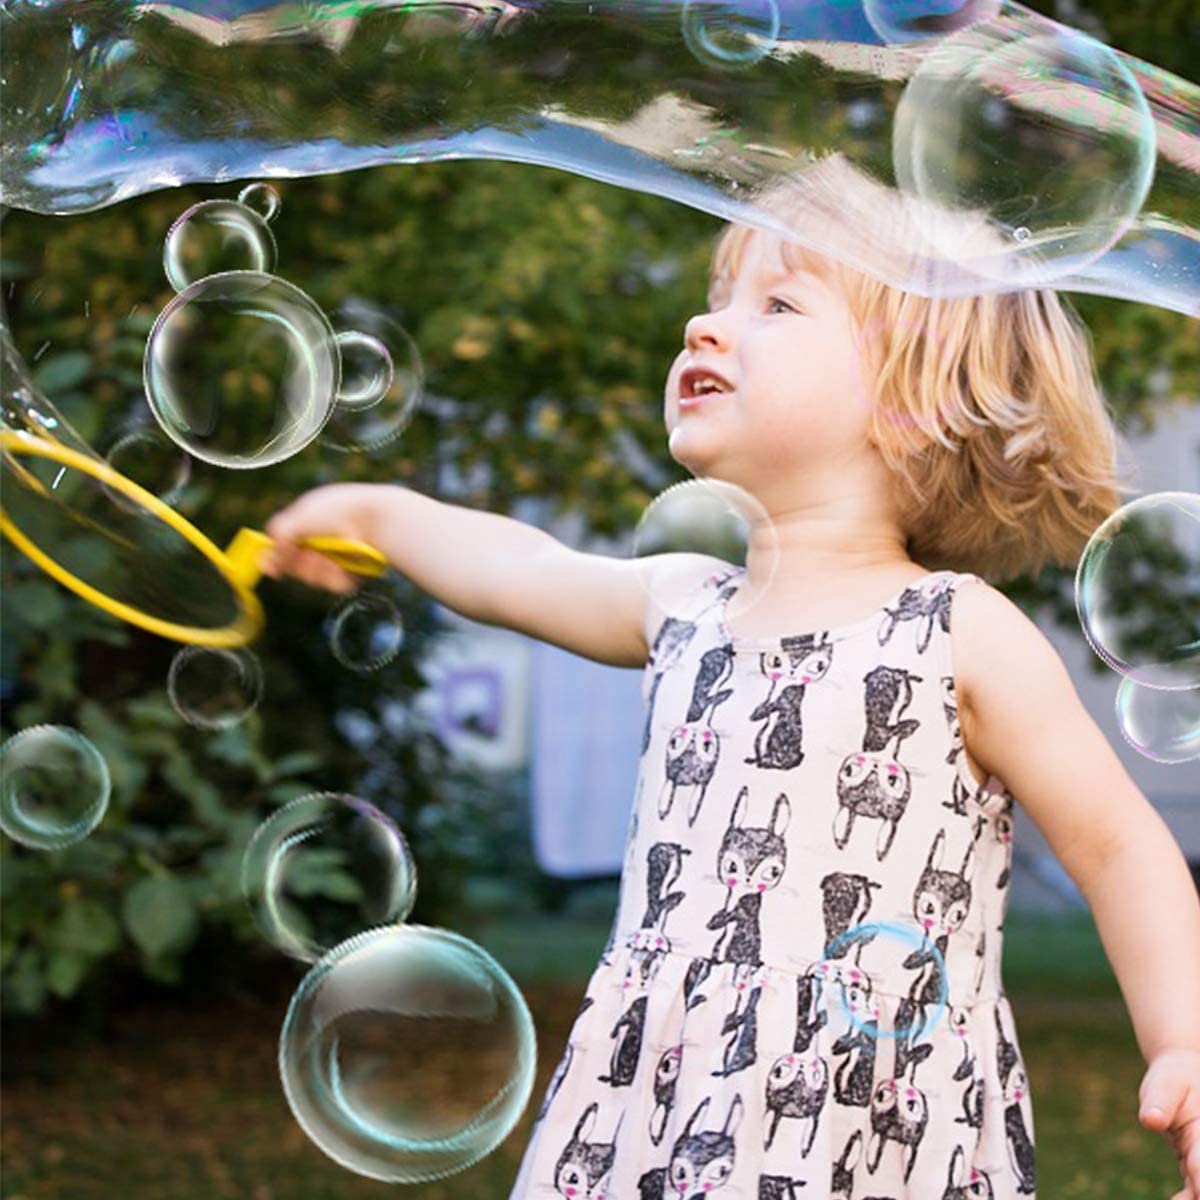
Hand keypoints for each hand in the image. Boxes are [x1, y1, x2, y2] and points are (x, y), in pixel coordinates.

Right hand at [262, 483, 375, 593]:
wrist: (373, 518)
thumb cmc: (335, 511)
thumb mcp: (299, 518)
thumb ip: (278, 536)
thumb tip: (263, 561)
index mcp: (308, 520)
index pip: (282, 544)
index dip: (275, 558)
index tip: (270, 569)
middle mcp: (320, 540)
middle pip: (295, 566)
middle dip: (298, 564)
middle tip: (308, 556)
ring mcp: (335, 557)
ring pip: (313, 577)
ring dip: (317, 569)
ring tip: (329, 556)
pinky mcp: (351, 572)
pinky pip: (333, 584)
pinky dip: (335, 576)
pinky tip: (342, 564)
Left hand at [1138, 1048, 1199, 1199]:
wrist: (1183, 1075)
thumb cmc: (1173, 1079)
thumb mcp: (1165, 1084)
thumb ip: (1159, 1102)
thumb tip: (1150, 1121)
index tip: (1199, 1192)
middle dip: (1199, 1190)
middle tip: (1190, 1198)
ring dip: (1193, 1196)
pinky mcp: (1195, 1164)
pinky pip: (1194, 1185)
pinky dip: (1187, 1196)